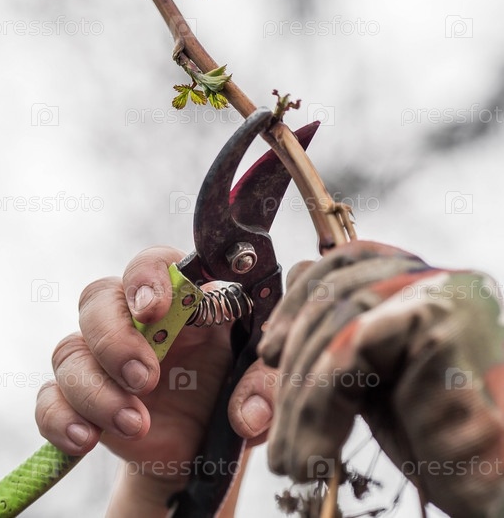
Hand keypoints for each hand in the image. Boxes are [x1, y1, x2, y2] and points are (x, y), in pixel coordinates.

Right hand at [35, 246, 277, 515]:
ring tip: (134, 426)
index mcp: (180, 301)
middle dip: (114, 339)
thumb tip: (249, 413)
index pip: (153, 264)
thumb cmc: (230, 399)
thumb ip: (265, 389)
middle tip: (145, 379)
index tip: (154, 309)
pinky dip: (59, 418)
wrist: (198, 452)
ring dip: (96, 390)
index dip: (146, 278)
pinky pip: (48, 399)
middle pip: (97, 299)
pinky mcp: (79, 400)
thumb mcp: (262, 391)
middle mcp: (132, 321)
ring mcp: (100, 359)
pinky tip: (85, 440)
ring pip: (69, 352)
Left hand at [258, 240, 503, 516]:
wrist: (495, 487)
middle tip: (275, 419)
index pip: (344, 263)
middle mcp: (438, 277)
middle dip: (293, 358)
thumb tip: (292, 287)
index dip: (297, 303)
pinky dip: (319, 406)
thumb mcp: (375, 377)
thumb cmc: (441, 439)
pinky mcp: (439, 321)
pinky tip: (315, 454)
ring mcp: (443, 292)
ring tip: (292, 457)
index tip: (268, 353)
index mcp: (423, 283)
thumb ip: (339, 335)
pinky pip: (349, 351)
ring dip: (300, 397)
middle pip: (334, 291)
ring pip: (337, 324)